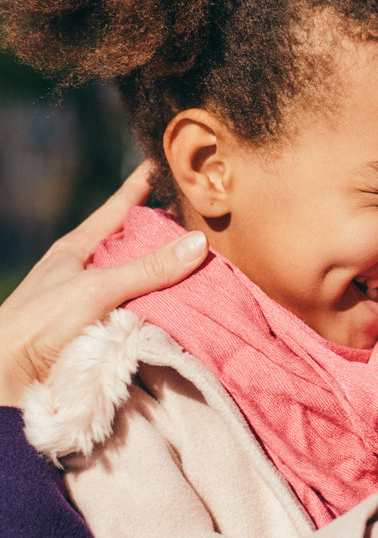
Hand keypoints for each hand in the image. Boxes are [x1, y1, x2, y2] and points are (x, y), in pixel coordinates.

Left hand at [0, 162, 207, 407]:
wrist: (12, 373)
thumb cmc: (44, 320)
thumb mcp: (98, 287)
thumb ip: (148, 268)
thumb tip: (198, 243)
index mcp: (76, 249)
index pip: (114, 209)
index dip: (137, 187)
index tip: (158, 164)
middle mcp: (84, 272)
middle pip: (128, 244)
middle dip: (158, 232)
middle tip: (192, 217)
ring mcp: (90, 302)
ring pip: (134, 278)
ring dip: (162, 273)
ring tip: (194, 260)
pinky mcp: (99, 332)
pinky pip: (137, 311)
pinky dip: (159, 306)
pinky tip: (178, 306)